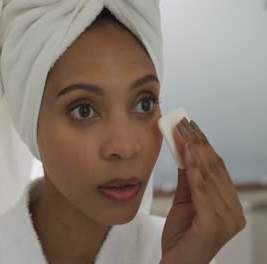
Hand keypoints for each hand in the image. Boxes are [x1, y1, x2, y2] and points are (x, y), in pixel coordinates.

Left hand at [160, 118, 245, 263]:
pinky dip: (192, 168)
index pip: (217, 169)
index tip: (190, 125)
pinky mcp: (215, 224)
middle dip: (198, 142)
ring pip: (209, 175)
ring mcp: (228, 218)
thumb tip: (185, 152)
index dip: (203, 145)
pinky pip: (202, 189)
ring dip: (194, 149)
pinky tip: (184, 152)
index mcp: (229, 206)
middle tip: (184, 121)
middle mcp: (234, 211)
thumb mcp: (184, 203)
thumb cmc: (180, 238)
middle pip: (215, 168)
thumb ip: (188, 181)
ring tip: (181, 130)